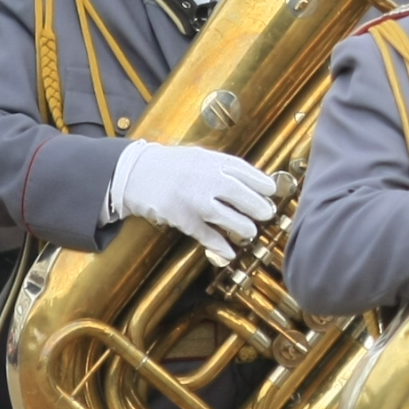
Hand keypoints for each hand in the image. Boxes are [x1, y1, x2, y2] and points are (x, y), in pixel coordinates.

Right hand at [106, 143, 278, 263]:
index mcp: (212, 161)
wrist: (136, 173)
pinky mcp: (183, 219)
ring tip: (250, 231)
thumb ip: (223, 167)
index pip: (246, 172)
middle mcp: (206, 179)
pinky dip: (220, 246)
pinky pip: (207, 235)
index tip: (272, 192)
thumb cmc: (170, 165)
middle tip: (267, 214)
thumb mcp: (199, 156)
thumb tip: (252, 181)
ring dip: (244, 227)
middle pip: (242, 195)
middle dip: (259, 207)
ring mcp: (194, 200)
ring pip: (228, 217)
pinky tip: (229, 252)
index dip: (263, 184)